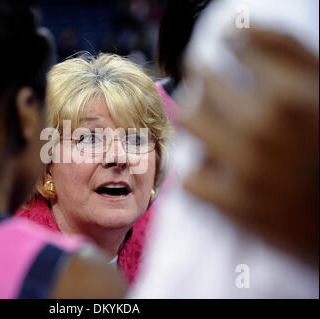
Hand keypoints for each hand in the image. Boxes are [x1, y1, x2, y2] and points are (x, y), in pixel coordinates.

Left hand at [182, 29, 318, 264]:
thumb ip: (287, 50)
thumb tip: (240, 26)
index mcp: (290, 95)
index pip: (236, 47)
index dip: (230, 45)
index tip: (228, 49)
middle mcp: (264, 130)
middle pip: (204, 83)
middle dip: (208, 79)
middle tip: (213, 85)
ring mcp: (247, 170)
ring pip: (191, 121)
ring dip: (198, 117)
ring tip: (210, 120)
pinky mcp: (235, 206)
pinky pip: (191, 177)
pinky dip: (200, 170)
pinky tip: (215, 166)